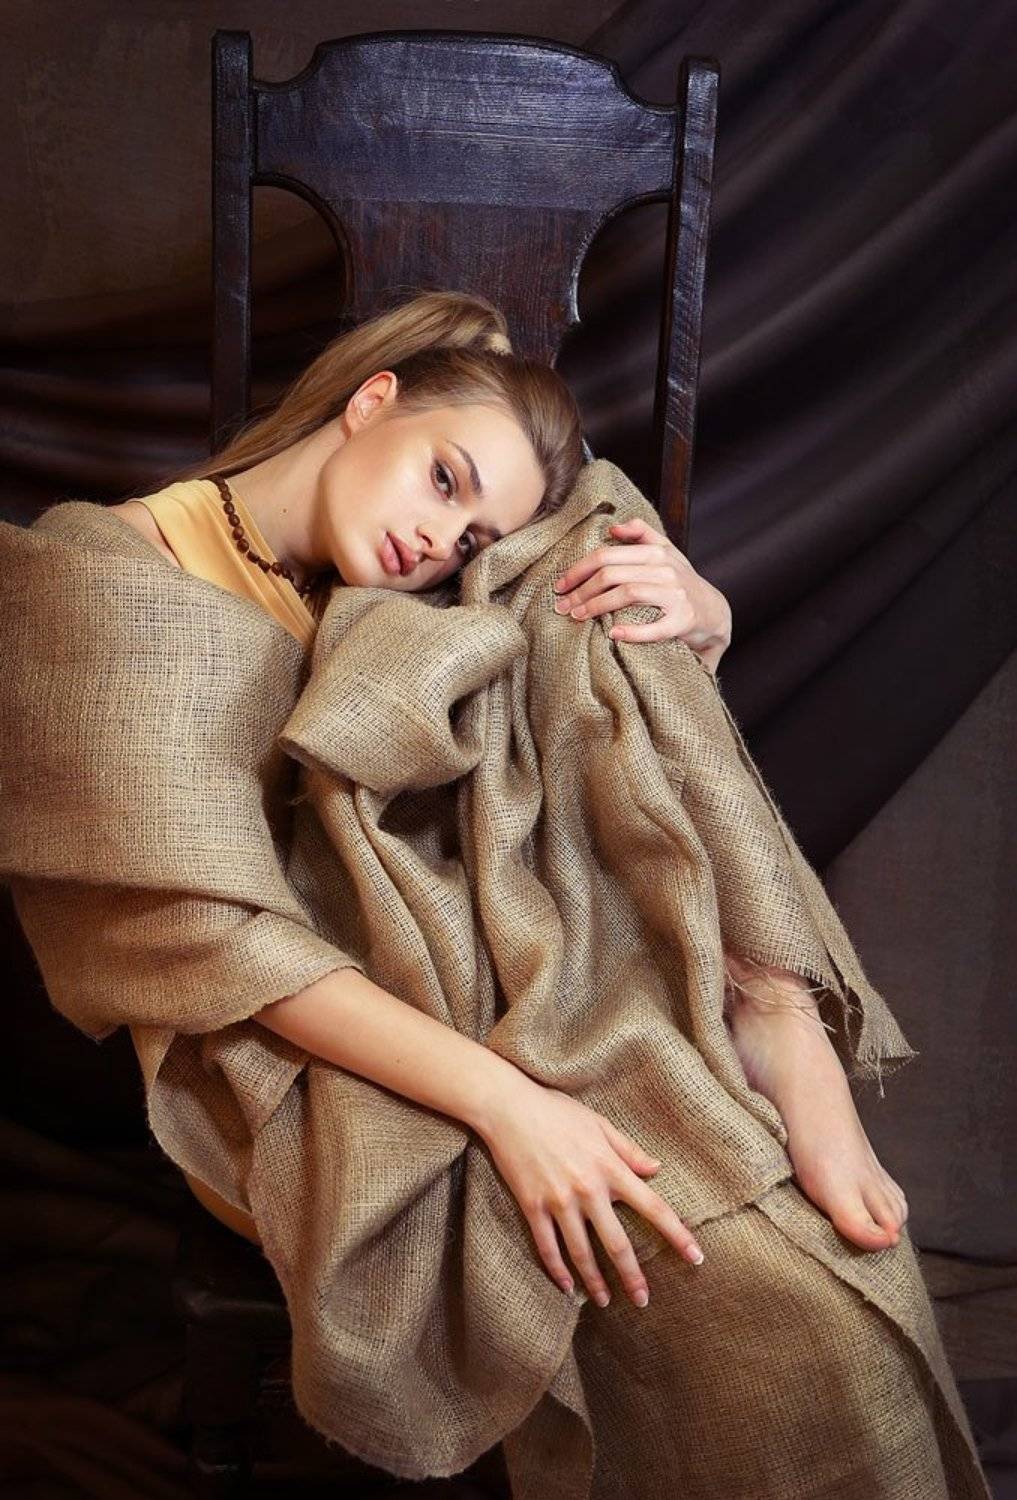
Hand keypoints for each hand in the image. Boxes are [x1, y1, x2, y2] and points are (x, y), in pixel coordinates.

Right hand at [475, 1076, 704, 1307]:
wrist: (509, 1107)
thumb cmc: (556, 1110)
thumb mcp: (599, 1123)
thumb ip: (629, 1150)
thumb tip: (656, 1168)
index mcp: (609, 1168)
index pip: (653, 1207)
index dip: (677, 1234)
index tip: (696, 1257)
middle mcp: (588, 1189)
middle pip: (617, 1243)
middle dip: (633, 1276)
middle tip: (643, 1300)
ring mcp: (559, 1201)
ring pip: (581, 1253)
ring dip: (595, 1282)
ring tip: (605, 1301)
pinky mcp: (532, 1206)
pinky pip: (547, 1246)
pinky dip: (557, 1270)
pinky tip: (567, 1287)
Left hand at [552, 517, 732, 671]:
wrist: (714, 610)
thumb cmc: (681, 581)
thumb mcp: (666, 551)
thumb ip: (642, 534)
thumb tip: (613, 527)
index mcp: (657, 552)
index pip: (607, 555)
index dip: (579, 569)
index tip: (560, 584)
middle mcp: (666, 570)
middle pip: (612, 575)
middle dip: (581, 591)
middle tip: (562, 606)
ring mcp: (676, 595)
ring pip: (628, 594)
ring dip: (597, 607)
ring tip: (577, 617)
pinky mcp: (683, 621)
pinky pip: (655, 628)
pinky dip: (632, 632)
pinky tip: (614, 635)